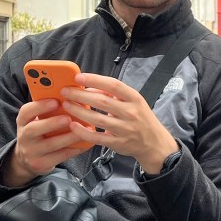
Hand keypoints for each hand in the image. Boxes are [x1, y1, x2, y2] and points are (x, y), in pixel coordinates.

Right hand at [1, 98, 95, 187]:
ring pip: (50, 145)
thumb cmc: (40, 132)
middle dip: (52, 123)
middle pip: (34, 129)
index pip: (26, 112)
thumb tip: (74, 96)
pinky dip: (75, 149)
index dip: (39, 106)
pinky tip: (87, 143)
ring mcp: (31, 152)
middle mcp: (24, 136)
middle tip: (68, 118)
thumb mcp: (38, 120)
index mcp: (23, 121)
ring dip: (69, 137)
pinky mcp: (41, 164)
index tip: (55, 101)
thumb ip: (50, 110)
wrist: (27, 159)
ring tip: (84, 130)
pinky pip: (60, 156)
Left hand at [60, 73, 178, 173]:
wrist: (154, 143)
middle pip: (101, 101)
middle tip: (65, 91)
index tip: (78, 77)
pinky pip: (97, 137)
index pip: (113, 85)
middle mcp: (131, 112)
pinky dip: (83, 131)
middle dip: (80, 95)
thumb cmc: (141, 119)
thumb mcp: (134, 102)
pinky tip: (73, 126)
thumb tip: (89, 88)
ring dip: (79, 111)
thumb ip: (114, 94)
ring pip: (97, 118)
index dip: (94, 79)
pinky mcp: (118, 143)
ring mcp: (125, 129)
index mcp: (134, 98)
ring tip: (66, 105)